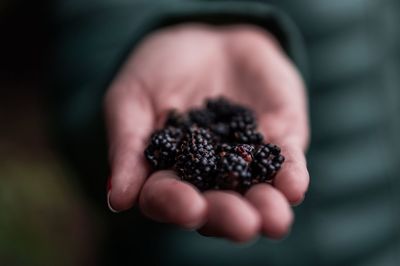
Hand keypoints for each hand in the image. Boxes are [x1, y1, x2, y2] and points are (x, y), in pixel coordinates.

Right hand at [104, 24, 308, 241]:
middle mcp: (211, 176)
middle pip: (219, 206)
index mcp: (170, 172)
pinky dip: (291, 174)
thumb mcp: (132, 99)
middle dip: (230, 216)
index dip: (178, 205)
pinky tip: (293, 185)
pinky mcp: (280, 139)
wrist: (205, 39)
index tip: (188, 207)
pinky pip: (287, 161)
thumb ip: (127, 146)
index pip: (170, 198)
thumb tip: (117, 199)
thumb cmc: (159, 69)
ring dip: (268, 207)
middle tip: (243, 224)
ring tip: (274, 219)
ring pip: (258, 192)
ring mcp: (247, 160)